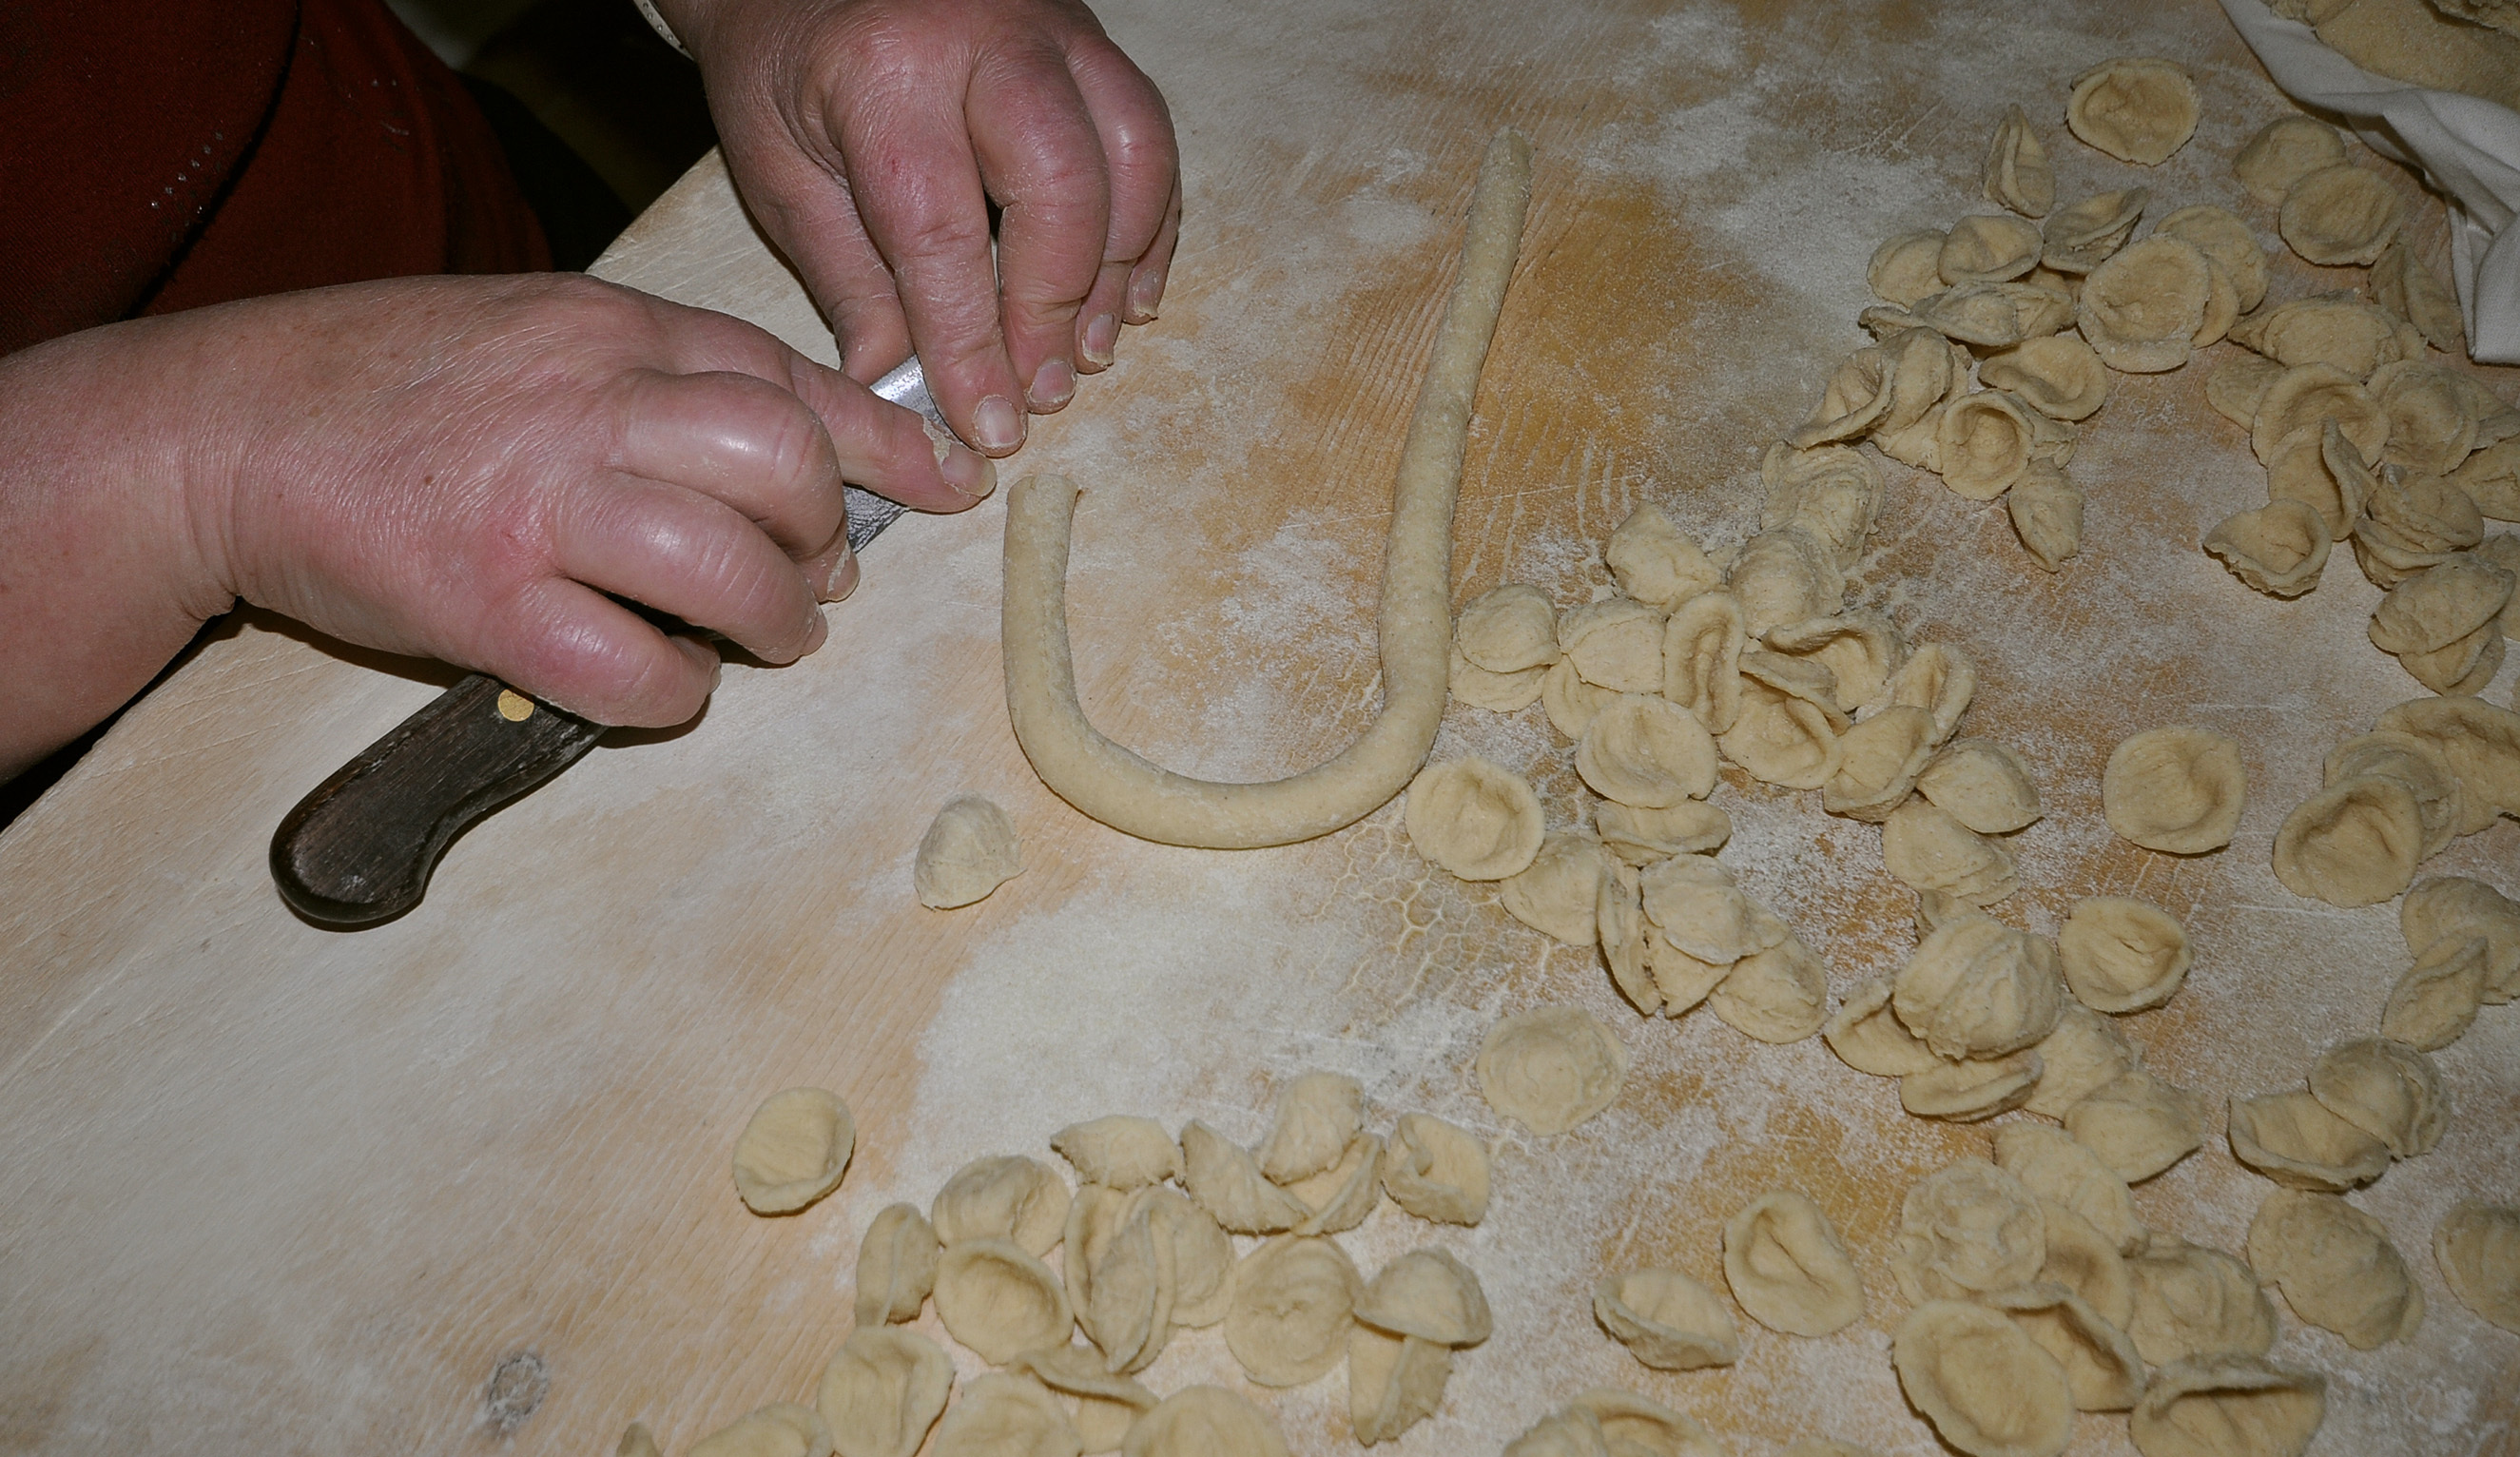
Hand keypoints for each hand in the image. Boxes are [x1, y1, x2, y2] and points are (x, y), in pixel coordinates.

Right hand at [0, 273, 995, 773]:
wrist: (223, 431)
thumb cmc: (393, 390)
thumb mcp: (542, 332)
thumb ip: (660, 373)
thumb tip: (797, 440)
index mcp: (613, 331)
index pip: (793, 380)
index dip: (890, 443)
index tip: (950, 482)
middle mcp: (589, 404)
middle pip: (786, 463)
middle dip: (831, 534)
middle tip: (817, 574)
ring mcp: (539, 505)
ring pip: (728, 566)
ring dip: (775, 619)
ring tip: (768, 634)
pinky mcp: (486, 604)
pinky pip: (635, 670)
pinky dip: (675, 693)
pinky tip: (662, 683)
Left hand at [660, 0, 1179, 454]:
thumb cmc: (784, 69)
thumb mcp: (782, 174)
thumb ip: (849, 284)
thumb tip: (899, 391)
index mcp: (885, 70)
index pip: (941, 230)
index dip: (971, 341)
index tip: (988, 421)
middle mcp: (985, 35)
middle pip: (1063, 185)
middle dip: (1058, 306)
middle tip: (1043, 389)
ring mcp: (1055, 29)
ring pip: (1134, 154)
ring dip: (1120, 269)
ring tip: (1090, 351)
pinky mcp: (1091, 43)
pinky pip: (1150, 137)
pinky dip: (1148, 226)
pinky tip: (1122, 293)